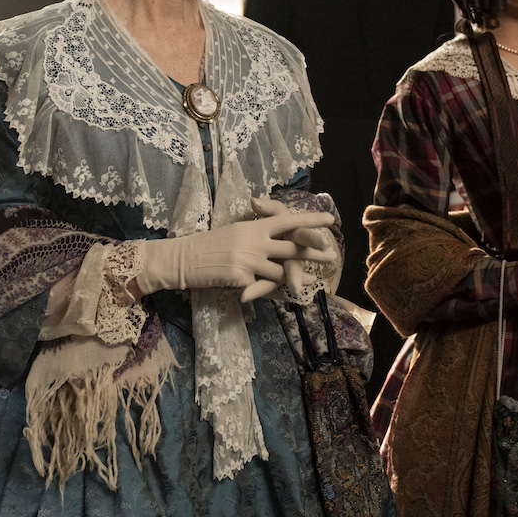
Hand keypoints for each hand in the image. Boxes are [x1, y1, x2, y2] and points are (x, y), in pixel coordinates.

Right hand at [134, 211, 335, 302]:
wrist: (184, 259)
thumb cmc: (208, 245)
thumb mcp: (234, 231)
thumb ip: (256, 233)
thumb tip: (275, 232)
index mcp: (253, 227)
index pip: (287, 220)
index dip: (309, 221)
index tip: (329, 220)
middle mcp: (255, 241)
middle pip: (292, 247)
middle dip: (314, 253)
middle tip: (333, 256)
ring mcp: (249, 260)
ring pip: (281, 272)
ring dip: (296, 279)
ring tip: (312, 282)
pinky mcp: (242, 278)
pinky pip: (264, 288)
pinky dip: (273, 293)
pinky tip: (285, 296)